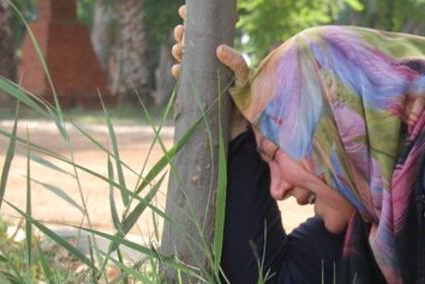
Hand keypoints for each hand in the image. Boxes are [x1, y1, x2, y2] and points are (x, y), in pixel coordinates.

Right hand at [170, 5, 248, 139]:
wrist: (237, 130)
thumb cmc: (246, 103)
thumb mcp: (244, 80)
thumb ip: (237, 63)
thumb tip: (219, 48)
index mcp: (224, 55)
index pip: (209, 33)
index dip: (195, 21)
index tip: (184, 12)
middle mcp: (212, 62)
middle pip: (193, 41)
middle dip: (183, 34)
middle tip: (181, 32)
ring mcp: (203, 75)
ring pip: (186, 56)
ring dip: (179, 49)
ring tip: (179, 49)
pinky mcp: (195, 89)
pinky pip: (183, 76)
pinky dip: (179, 70)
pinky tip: (177, 69)